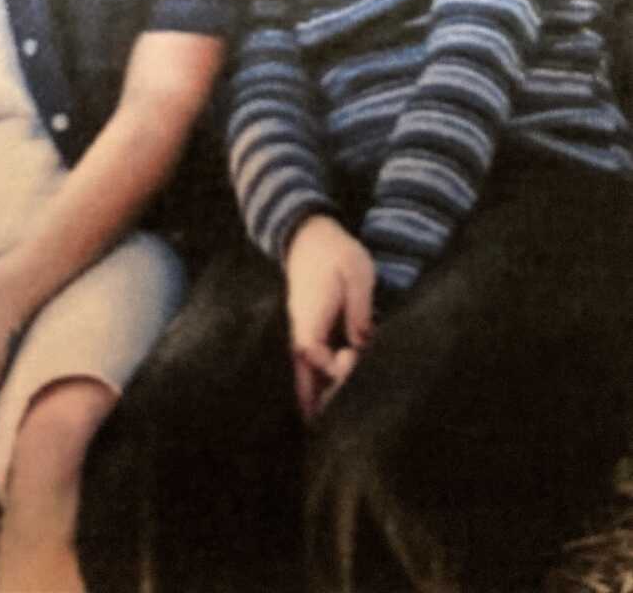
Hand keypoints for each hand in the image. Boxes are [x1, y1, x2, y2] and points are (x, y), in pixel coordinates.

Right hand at [284, 216, 375, 419]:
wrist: (309, 234)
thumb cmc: (336, 253)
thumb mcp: (356, 274)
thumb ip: (359, 310)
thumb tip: (361, 345)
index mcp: (311, 317)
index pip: (318, 358)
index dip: (337, 369)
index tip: (355, 358)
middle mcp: (301, 328)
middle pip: (302, 374)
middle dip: (314, 400)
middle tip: (326, 428)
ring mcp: (301, 327)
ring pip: (302, 370)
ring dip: (311, 394)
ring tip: (319, 426)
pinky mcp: (307, 325)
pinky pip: (307, 359)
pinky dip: (312, 379)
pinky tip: (319, 396)